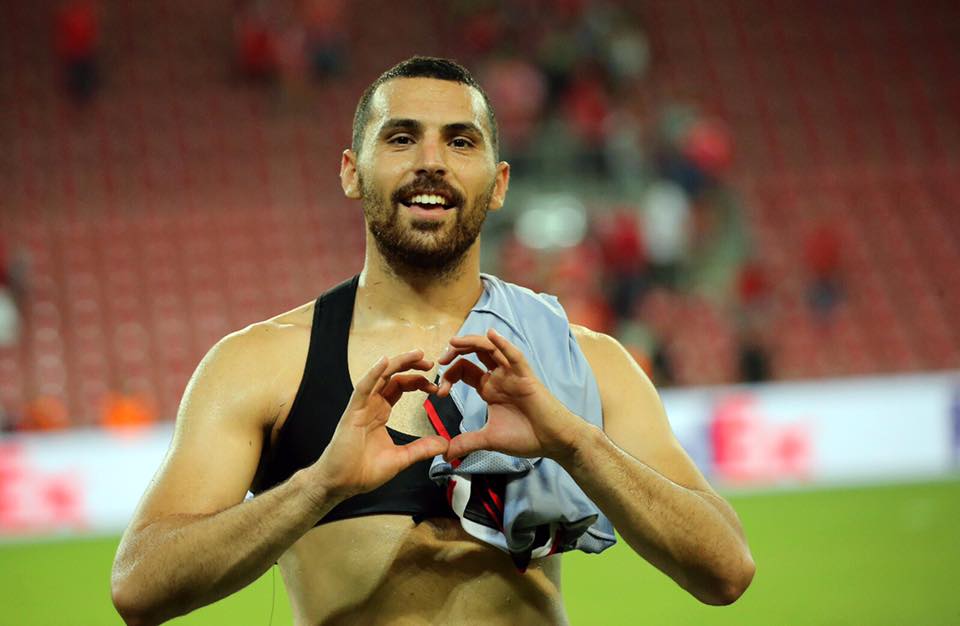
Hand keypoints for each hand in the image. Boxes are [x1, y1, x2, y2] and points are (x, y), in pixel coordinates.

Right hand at [313, 350, 448, 500]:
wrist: (340, 484)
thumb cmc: (362, 471)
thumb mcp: (400, 458)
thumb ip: (421, 449)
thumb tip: (444, 444)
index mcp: (381, 412)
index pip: (400, 387)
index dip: (418, 381)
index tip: (435, 384)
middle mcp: (371, 405)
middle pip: (392, 376)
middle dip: (411, 365)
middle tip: (429, 361)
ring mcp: (361, 406)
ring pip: (380, 376)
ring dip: (398, 362)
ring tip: (416, 354)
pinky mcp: (352, 412)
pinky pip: (363, 388)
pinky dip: (373, 373)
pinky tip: (384, 362)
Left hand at [437, 329, 585, 461]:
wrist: (552, 441)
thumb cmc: (526, 437)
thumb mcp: (489, 440)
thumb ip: (467, 443)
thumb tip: (444, 454)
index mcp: (489, 388)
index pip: (464, 371)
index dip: (449, 376)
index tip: (440, 393)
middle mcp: (499, 377)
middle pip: (474, 353)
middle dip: (455, 353)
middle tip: (440, 360)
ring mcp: (512, 374)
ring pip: (491, 348)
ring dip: (472, 342)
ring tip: (454, 342)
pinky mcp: (526, 376)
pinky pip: (514, 356)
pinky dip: (503, 344)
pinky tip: (491, 335)